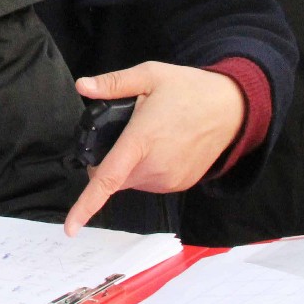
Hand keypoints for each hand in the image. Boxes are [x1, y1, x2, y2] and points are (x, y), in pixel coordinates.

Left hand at [63, 62, 246, 234]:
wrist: (233, 108)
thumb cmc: (190, 89)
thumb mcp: (150, 75)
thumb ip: (113, 84)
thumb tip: (82, 86)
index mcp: (141, 141)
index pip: (107, 179)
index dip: (86, 205)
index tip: (71, 228)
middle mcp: (154, 167)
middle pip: (113, 178)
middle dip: (108, 161)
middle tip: (124, 130)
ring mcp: (169, 179)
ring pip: (130, 181)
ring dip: (128, 166)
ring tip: (149, 135)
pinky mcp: (179, 184)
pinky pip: (149, 183)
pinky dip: (146, 169)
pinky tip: (161, 147)